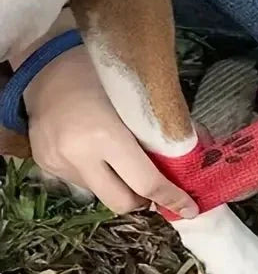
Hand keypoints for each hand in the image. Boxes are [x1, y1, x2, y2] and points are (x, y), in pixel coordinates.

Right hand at [23, 45, 198, 217]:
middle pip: (121, 203)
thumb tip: (197, 154)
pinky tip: (99, 152)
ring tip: (125, 161)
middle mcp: (77, 156)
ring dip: (120, 186)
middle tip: (157, 188)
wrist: (45, 64)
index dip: (171, 198)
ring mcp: (57, 163)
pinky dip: (99, 175)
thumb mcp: (139, 97)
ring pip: (101, 194)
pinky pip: (82, 182)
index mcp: (104, 136)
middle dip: (144, 201)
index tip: (190, 209)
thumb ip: (165, 128)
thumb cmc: (100, 74)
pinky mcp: (44, 164)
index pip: (146, 183)